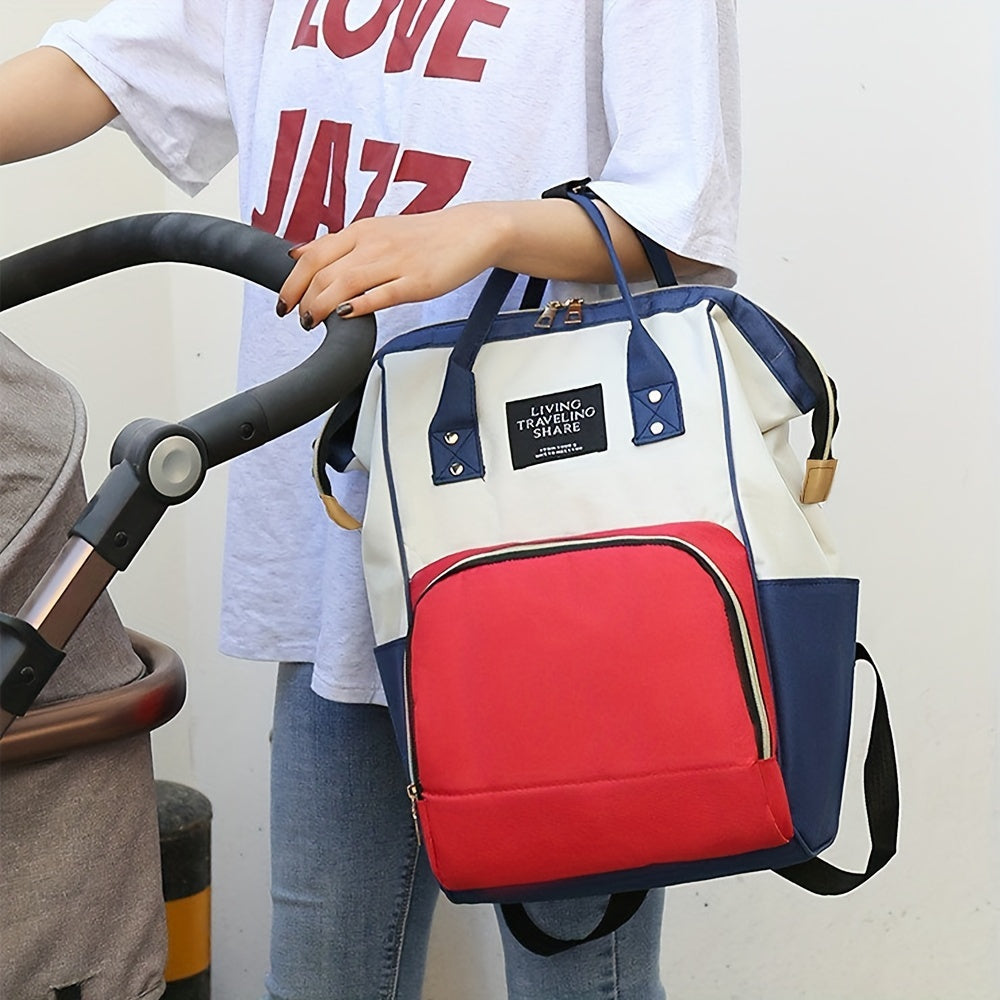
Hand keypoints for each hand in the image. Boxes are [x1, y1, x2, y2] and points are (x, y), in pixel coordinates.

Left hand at [276, 203, 511, 327]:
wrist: (470, 232)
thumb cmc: (426, 237)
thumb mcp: (376, 232)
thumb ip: (339, 245)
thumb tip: (300, 253)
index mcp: (361, 231)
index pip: (313, 255)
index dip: (292, 281)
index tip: (284, 302)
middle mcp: (373, 244)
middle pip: (323, 271)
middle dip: (302, 298)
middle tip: (296, 318)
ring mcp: (395, 263)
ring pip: (346, 283)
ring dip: (322, 306)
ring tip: (313, 322)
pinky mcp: (416, 282)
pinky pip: (382, 294)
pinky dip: (360, 305)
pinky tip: (346, 315)